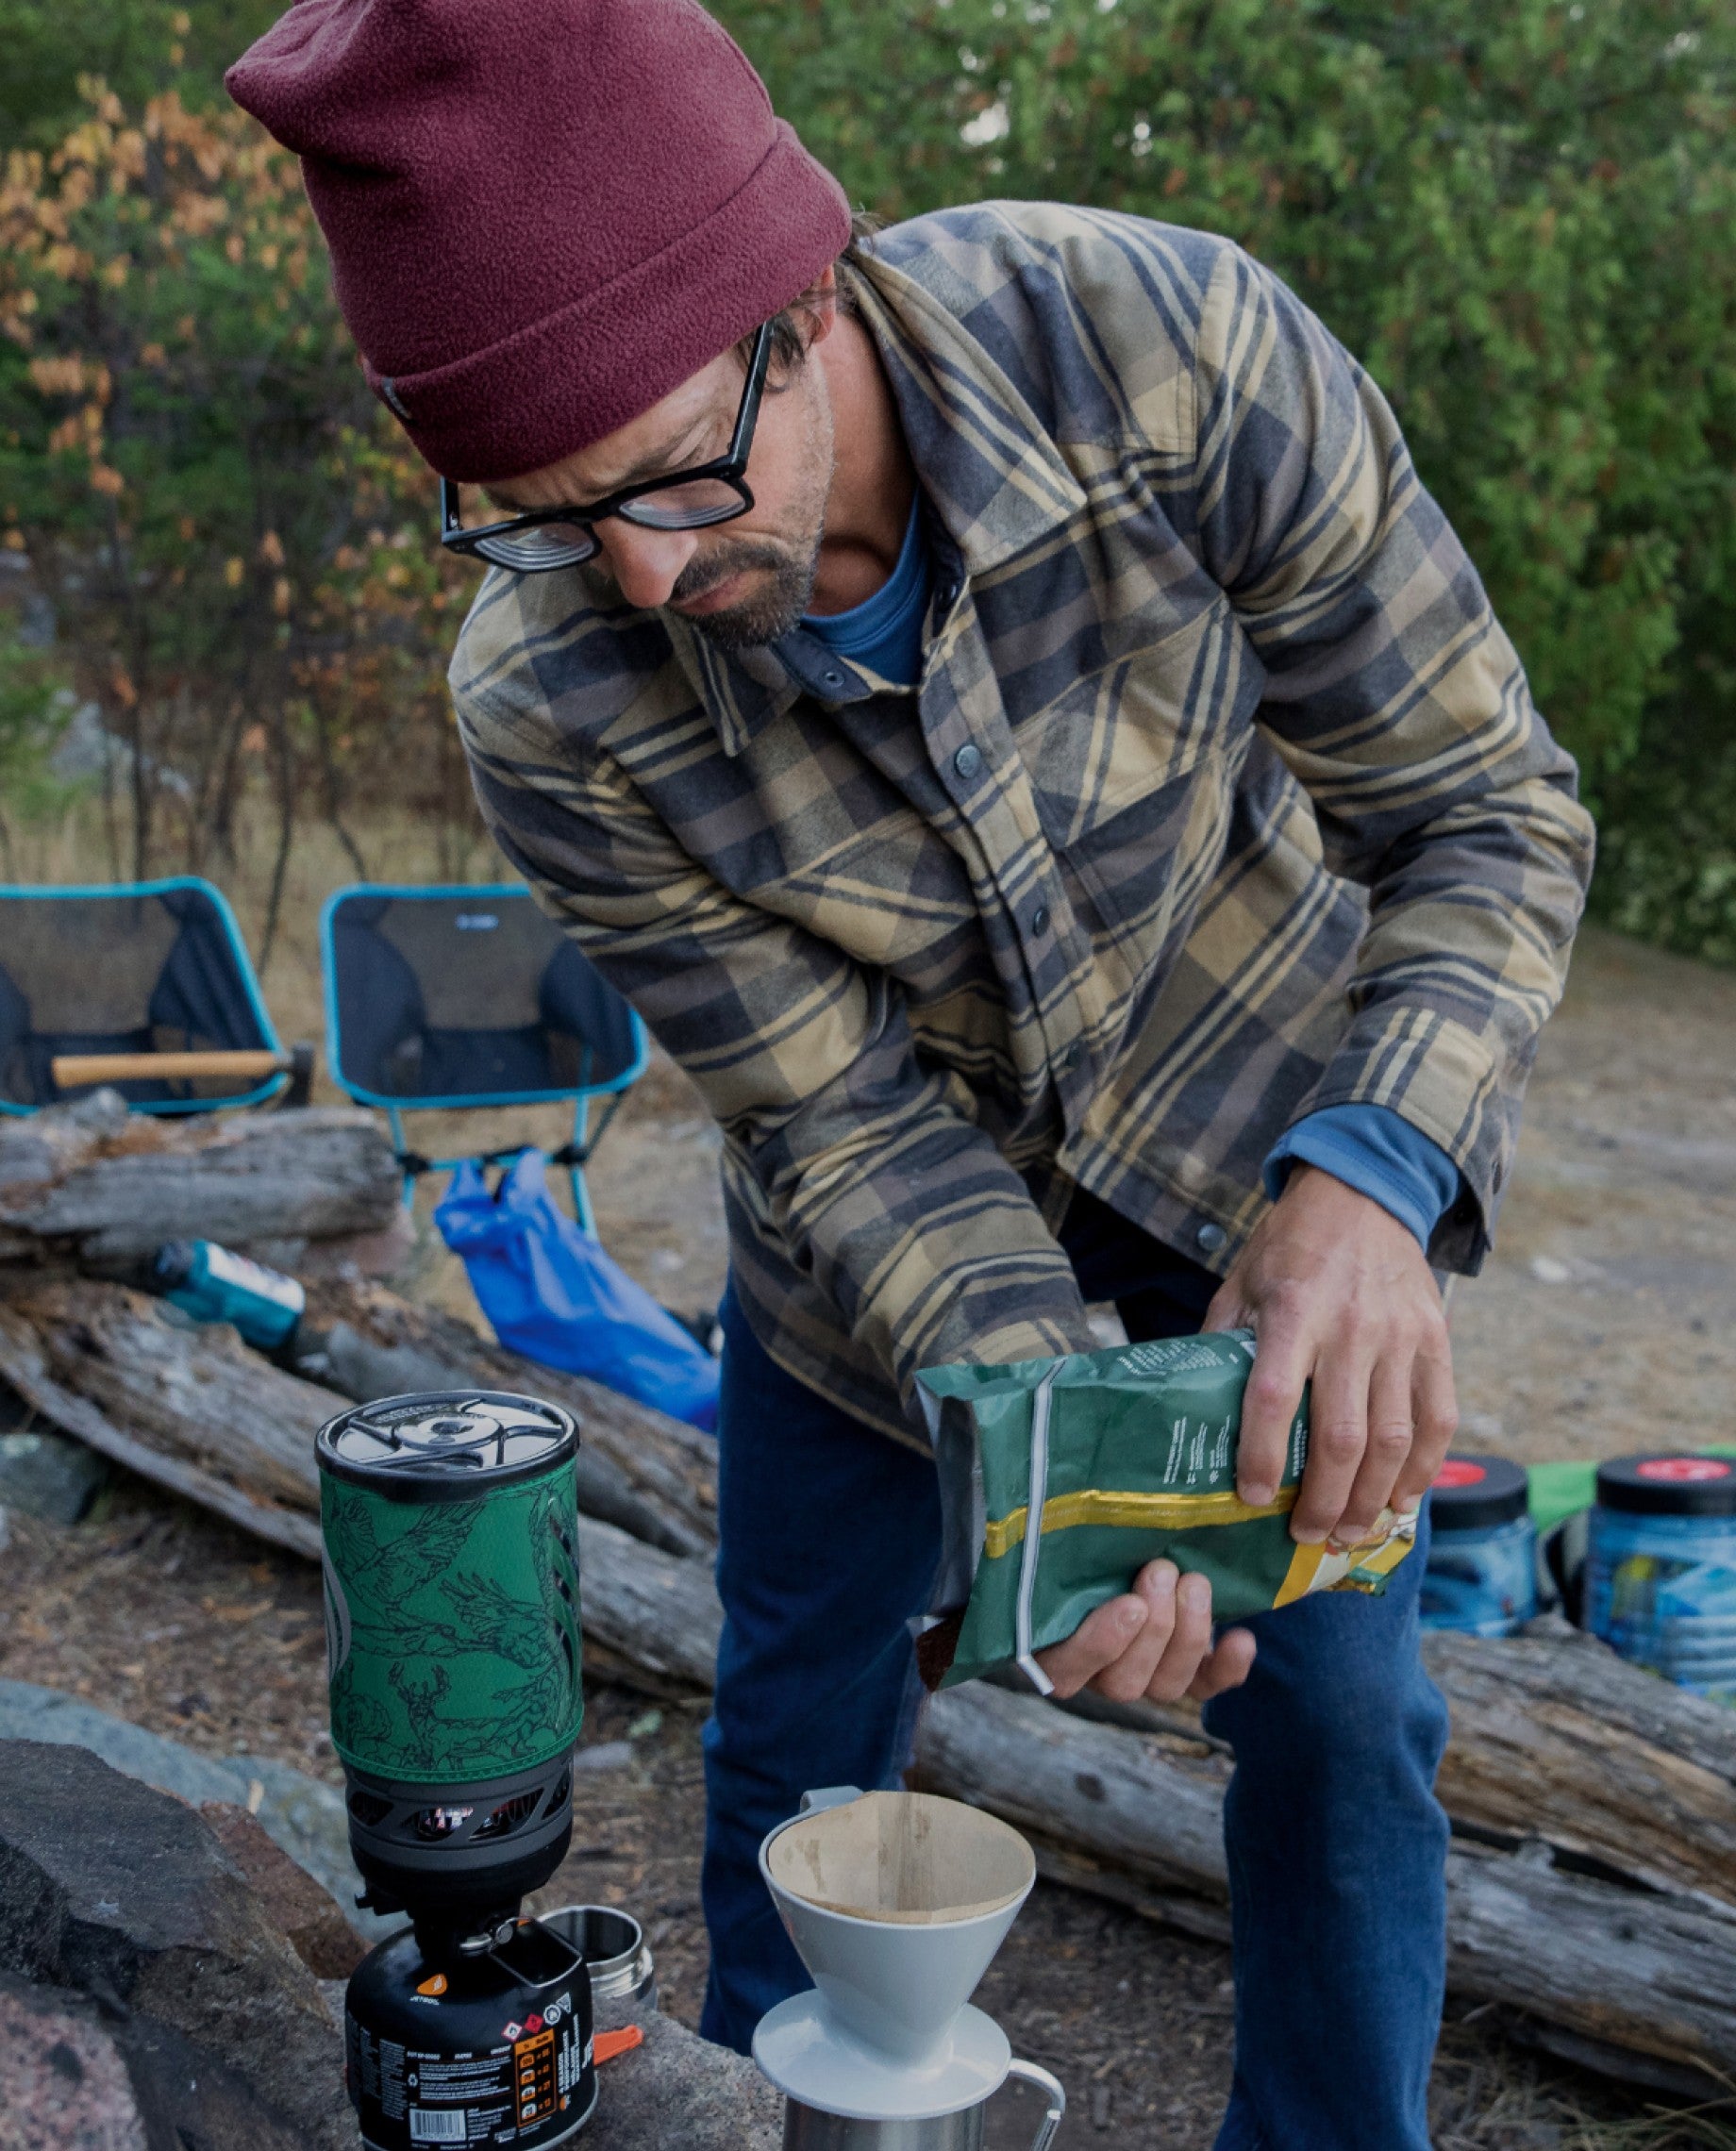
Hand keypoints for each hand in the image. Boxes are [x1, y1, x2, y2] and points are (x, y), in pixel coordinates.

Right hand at [1034, 1559, 1256, 1703]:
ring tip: (1196, 1583)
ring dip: (1187, 1637)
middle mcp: (1098, 1672)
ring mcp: (1143, 1676)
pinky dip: (1227, 1667)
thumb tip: (1044, 1492)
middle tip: (1164, 1570)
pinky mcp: (1184, 1675)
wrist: (1134, 1545)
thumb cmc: (1083, 1538)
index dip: (1098, 1645)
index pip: (1064, 1669)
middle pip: (1123, 1682)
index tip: (1129, 1604)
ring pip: (1165, 1687)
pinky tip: (1242, 1637)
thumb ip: (1062, 1538)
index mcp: (1054, 1645)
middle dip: (1154, 1629)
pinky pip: (1205, 1687)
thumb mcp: (1067, 1538)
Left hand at [1206, 1164, 1457, 1545]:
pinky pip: (1437, 1420)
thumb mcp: (1241, 1283)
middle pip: (1340, 1437)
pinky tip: (1399, 1499)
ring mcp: (1400, 1338)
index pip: (1273, 1398)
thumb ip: (1223, 1343)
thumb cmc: (1290, 1246)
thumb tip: (1192, 1410)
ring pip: (1393, 1440)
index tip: (1250, 1498)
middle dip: (1322, 1500)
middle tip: (1305, 1536)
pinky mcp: (1436, 1342)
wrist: (1363, 1195)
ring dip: (1371, 1499)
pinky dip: (1421, 1469)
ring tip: (1349, 1532)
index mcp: (1293, 1312)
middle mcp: (1351, 1329)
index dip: (1261, 1456)